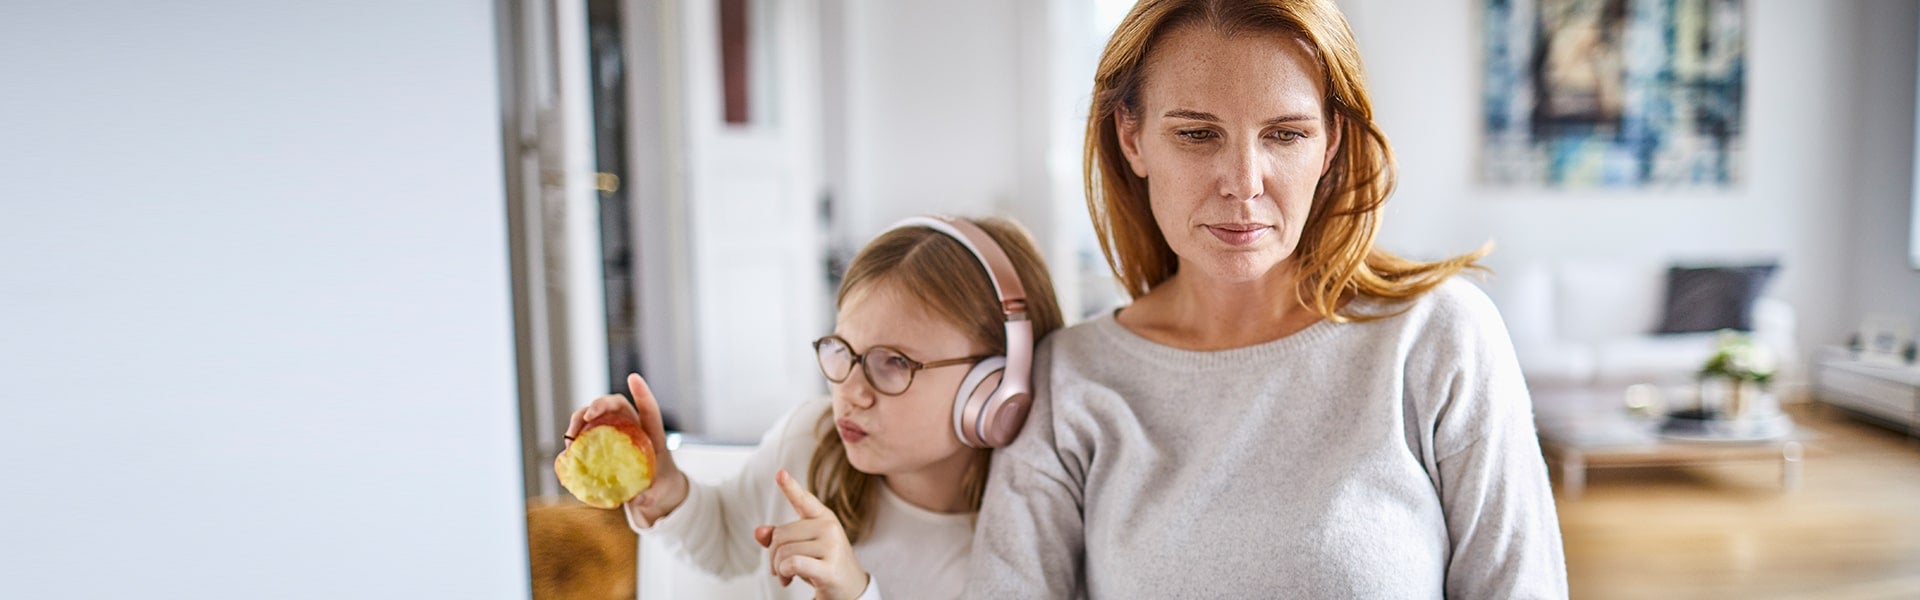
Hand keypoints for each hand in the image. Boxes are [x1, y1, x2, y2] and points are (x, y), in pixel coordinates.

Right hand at [564, 373, 688, 520]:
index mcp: (652, 433)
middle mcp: (632, 426)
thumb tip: (640, 499)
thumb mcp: (661, 491)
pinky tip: (568, 449)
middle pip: (616, 405)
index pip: (649, 408)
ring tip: (570, 436)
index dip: (642, 392)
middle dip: (600, 404)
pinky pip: (586, 432)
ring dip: (581, 419)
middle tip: (587, 416)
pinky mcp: (602, 440)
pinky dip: (575, 436)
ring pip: (597, 415)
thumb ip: (652, 495)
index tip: (633, 378)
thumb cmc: (661, 483)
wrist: (655, 488)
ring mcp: (615, 431)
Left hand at [752, 469, 869, 599]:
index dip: (790, 486)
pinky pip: (792, 563)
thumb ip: (780, 538)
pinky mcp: (829, 567)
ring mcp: (832, 546)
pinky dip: (784, 572)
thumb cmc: (823, 566)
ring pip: (784, 552)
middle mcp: (829, 527)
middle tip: (781, 568)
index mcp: (823, 517)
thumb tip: (759, 532)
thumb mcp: (802, 549)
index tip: (779, 473)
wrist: (849, 590)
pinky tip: (788, 579)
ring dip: (778, 568)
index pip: (803, 500)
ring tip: (786, 576)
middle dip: (774, 555)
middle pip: (780, 535)